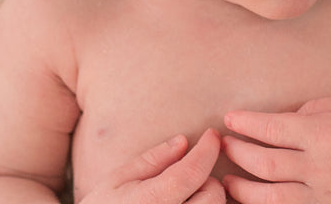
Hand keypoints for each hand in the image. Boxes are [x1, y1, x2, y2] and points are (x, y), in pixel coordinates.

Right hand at [83, 128, 224, 203]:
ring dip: (207, 200)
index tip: (212, 134)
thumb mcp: (117, 180)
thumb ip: (152, 160)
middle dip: (206, 180)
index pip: (192, 172)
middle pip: (213, 195)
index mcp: (151, 202)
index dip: (207, 148)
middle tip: (189, 176)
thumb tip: (183, 142)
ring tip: (186, 196)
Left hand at [222, 97, 330, 203]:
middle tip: (221, 144)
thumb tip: (283, 119)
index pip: (273, 129)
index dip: (246, 123)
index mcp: (325, 135)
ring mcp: (325, 198)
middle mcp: (321, 169)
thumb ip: (313, 109)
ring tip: (226, 181)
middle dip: (237, 153)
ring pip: (270, 198)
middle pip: (264, 165)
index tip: (229, 118)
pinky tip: (252, 203)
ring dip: (242, 190)